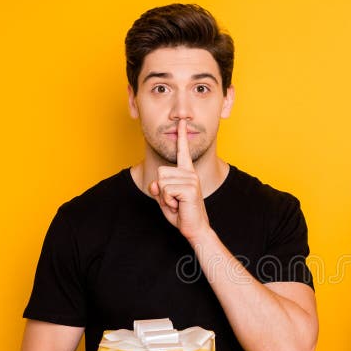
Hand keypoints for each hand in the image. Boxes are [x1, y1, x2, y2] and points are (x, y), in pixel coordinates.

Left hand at [149, 119, 210, 241]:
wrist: (195, 228)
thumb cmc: (182, 214)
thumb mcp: (164, 199)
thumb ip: (157, 189)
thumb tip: (155, 183)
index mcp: (187, 173)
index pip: (183, 152)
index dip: (181, 136)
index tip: (182, 122)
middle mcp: (190, 174)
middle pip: (160, 172)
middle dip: (161, 190)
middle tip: (174, 201)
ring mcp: (191, 180)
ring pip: (161, 182)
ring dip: (165, 197)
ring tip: (177, 203)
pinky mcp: (189, 188)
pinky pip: (165, 190)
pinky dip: (168, 201)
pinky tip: (179, 206)